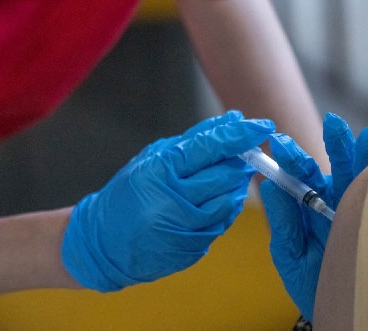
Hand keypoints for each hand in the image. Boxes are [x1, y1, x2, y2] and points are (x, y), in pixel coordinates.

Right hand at [62, 110, 274, 291]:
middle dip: (244, 160)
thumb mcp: (152, 158)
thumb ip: (193, 140)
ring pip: (230, 199)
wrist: (104, 243)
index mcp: (161, 171)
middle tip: (250, 151)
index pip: (211, 147)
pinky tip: (222, 197)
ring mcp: (186, 227)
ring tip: (234, 173)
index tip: (263, 125)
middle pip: (227, 174)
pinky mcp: (194, 247)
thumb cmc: (127, 194)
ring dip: (238, 184)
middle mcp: (174, 200)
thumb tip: (232, 120)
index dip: (241, 135)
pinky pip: (222, 222)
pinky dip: (227, 205)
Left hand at [260, 113, 367, 320]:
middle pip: (335, 167)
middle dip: (335, 145)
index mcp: (307, 205)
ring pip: (362, 177)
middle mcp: (335, 201)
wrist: (338, 312)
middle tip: (333, 124)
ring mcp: (358, 209)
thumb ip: (282, 222)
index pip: (300, 175)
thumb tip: (268, 186)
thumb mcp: (289, 254)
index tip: (281, 144)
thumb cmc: (308, 283)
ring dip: (365, 156)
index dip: (293, 158)